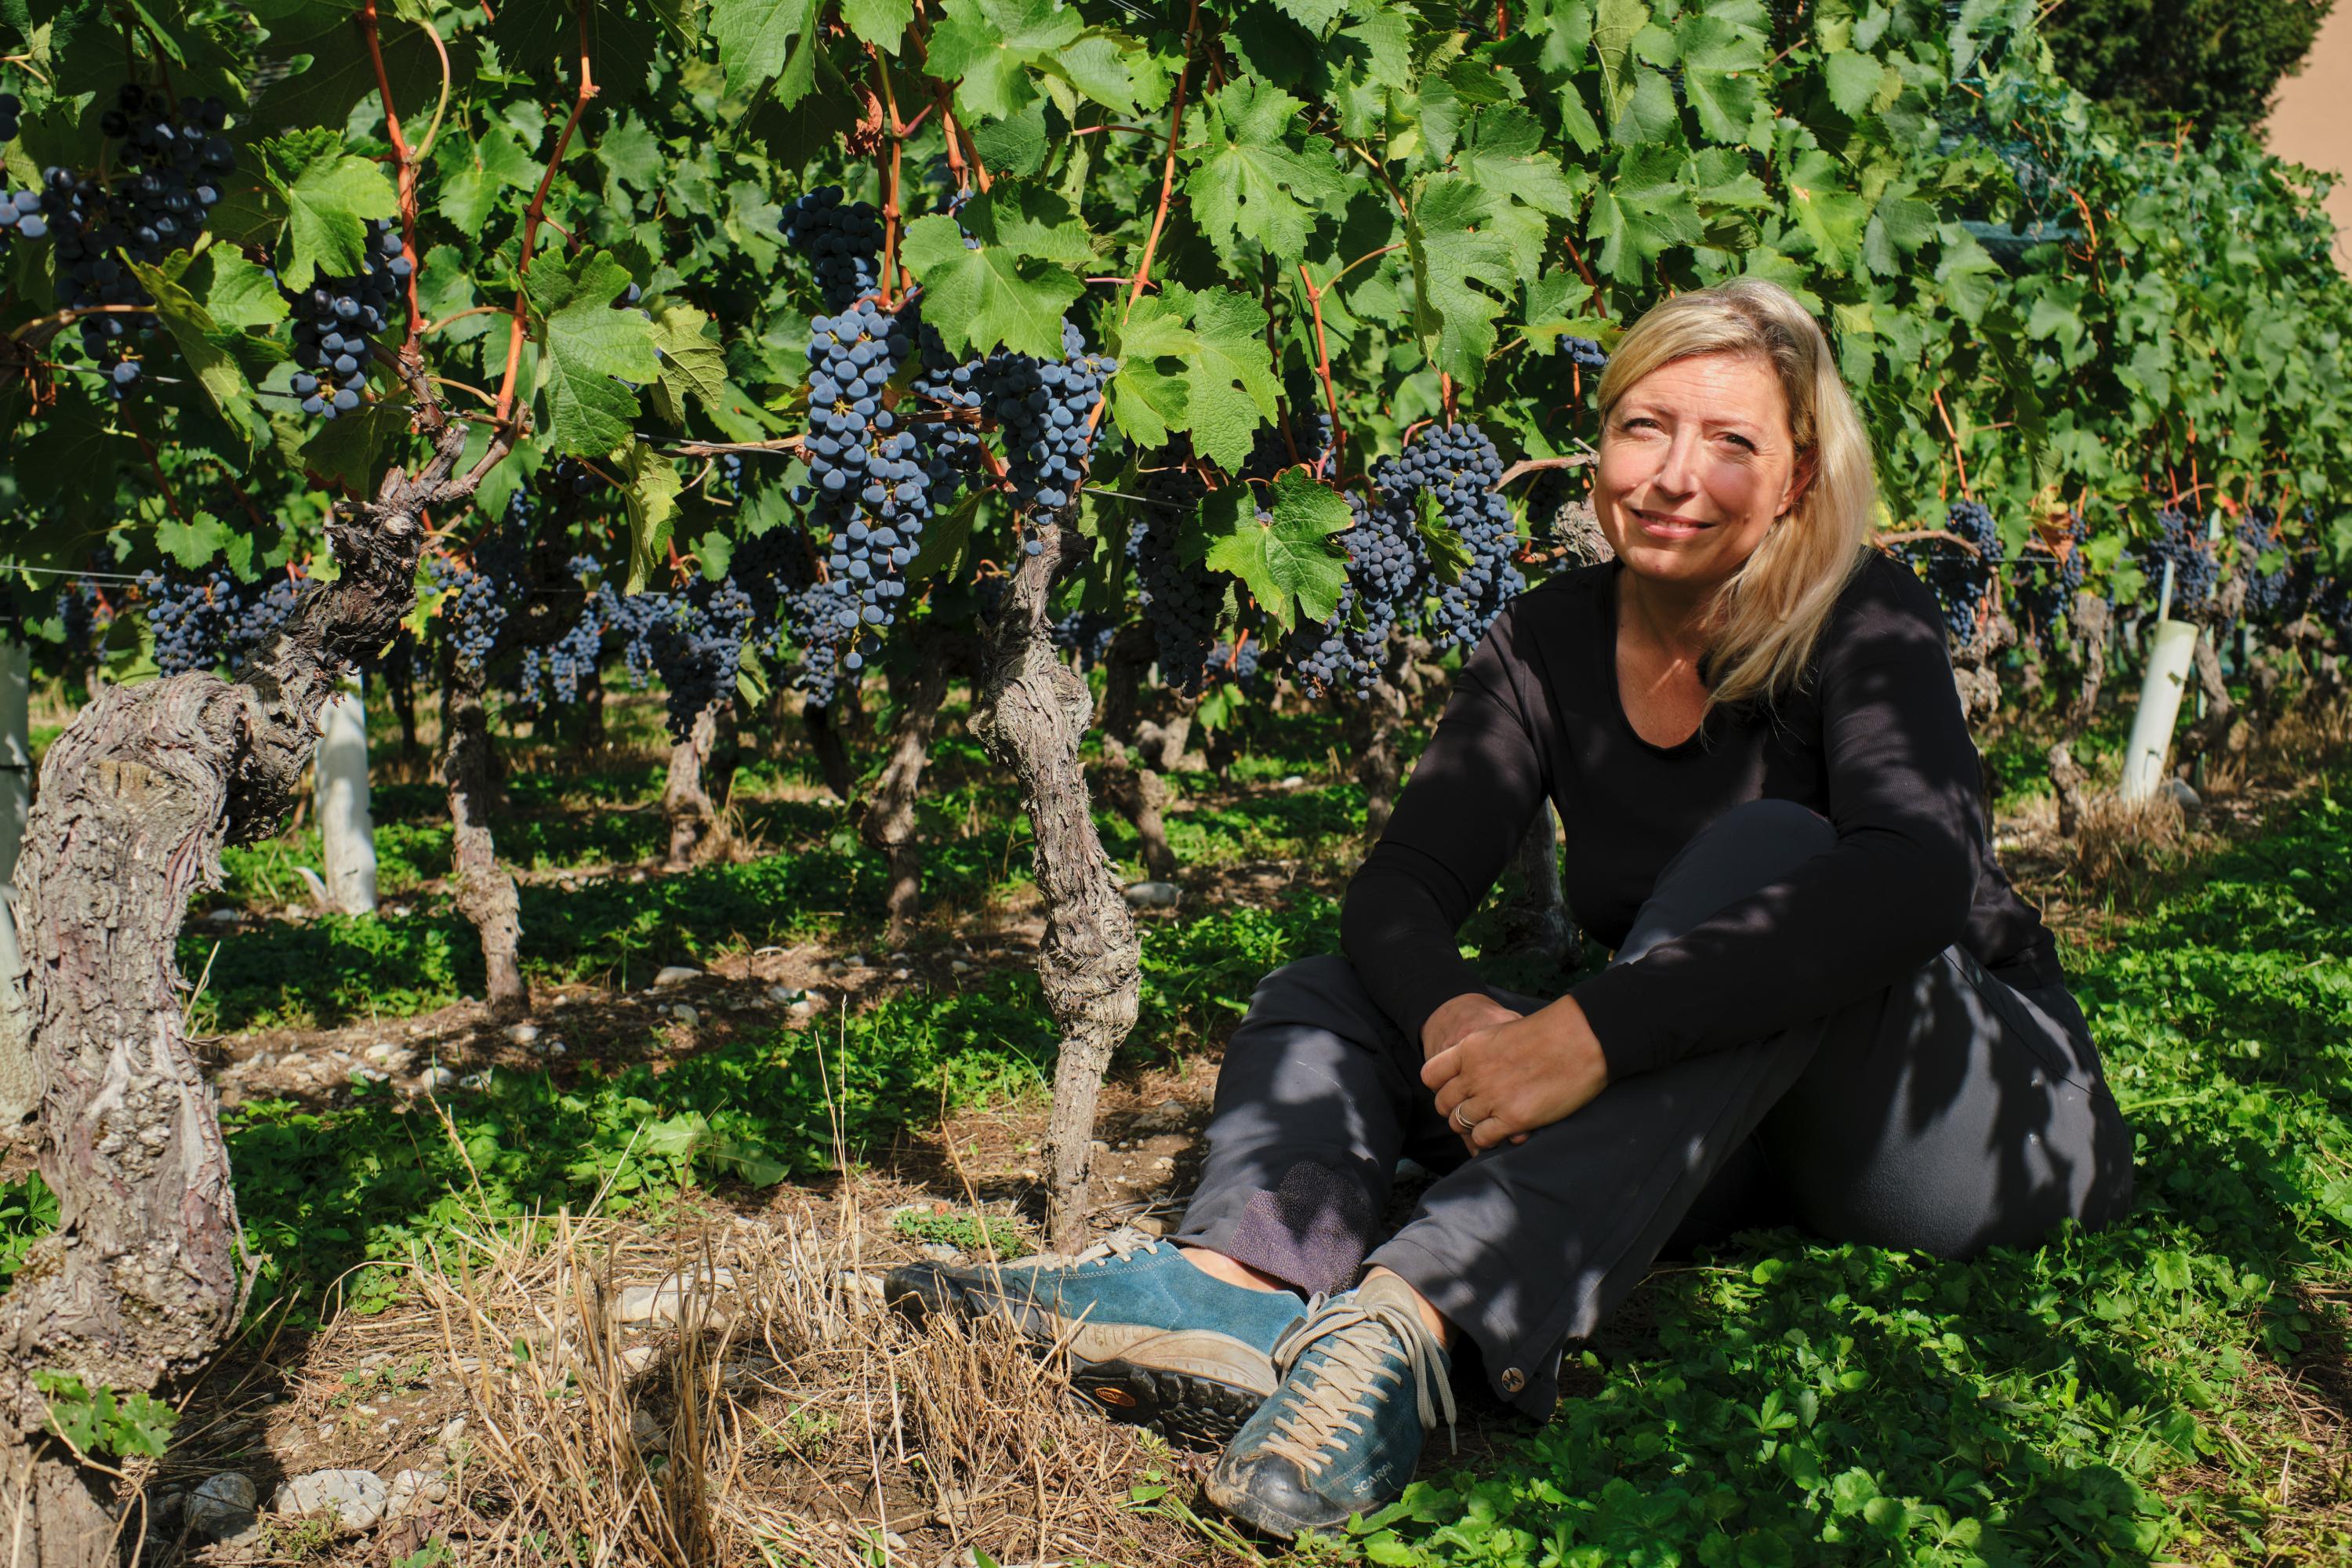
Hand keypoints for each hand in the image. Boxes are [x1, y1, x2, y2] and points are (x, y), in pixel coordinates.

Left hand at [1422, 997, 1609, 1153]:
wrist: (1581, 1039)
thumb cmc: (1551, 1033)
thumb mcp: (1503, 1031)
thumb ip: (1483, 1053)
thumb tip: (1475, 1069)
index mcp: (1469, 1048)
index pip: (1430, 1075)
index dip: (1440, 1086)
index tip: (1456, 1090)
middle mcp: (1474, 1074)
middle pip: (1443, 1104)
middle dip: (1455, 1110)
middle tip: (1475, 1111)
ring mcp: (1492, 1098)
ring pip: (1459, 1124)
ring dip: (1471, 1126)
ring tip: (1489, 1123)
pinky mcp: (1513, 1119)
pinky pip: (1482, 1139)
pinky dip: (1487, 1140)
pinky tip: (1502, 1133)